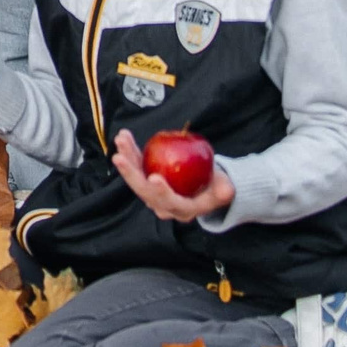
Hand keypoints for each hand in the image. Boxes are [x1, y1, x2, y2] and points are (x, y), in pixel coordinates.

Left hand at [112, 129, 235, 222]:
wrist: (206, 186)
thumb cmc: (216, 187)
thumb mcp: (224, 189)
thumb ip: (224, 191)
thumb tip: (227, 190)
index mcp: (182, 210)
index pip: (169, 202)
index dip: (161, 192)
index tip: (155, 178)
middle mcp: (162, 205)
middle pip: (143, 190)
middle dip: (130, 174)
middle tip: (119, 157)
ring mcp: (151, 192)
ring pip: (135, 177)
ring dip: (126, 157)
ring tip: (121, 139)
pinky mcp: (146, 179)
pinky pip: (136, 165)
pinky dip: (130, 151)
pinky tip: (124, 136)